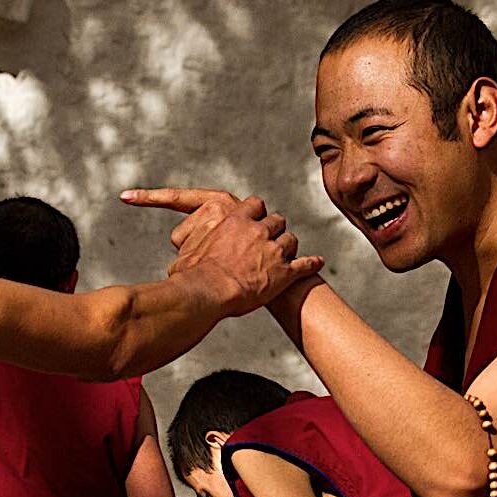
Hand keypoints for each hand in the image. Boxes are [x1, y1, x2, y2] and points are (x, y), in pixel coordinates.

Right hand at [122, 188, 321, 315]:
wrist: (209, 291)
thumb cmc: (192, 273)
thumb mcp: (184, 250)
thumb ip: (190, 244)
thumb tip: (179, 245)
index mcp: (236, 221)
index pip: (254, 204)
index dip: (256, 211)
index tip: (254, 217)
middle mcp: (259, 231)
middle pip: (277, 220)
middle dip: (275, 228)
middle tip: (270, 239)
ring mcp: (274, 251)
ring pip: (291, 240)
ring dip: (289, 246)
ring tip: (286, 255)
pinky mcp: (285, 273)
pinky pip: (306, 264)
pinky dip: (312, 264)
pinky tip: (318, 263)